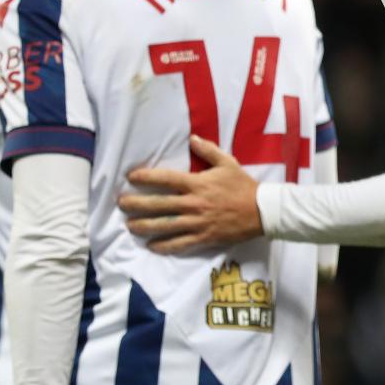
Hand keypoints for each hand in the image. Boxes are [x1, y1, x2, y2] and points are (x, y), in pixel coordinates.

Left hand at [119, 136, 262, 252]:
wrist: (262, 211)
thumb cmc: (243, 186)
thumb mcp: (228, 163)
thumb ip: (208, 150)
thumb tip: (191, 138)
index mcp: (198, 183)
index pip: (165, 179)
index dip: (146, 177)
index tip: (131, 177)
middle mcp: (194, 203)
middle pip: (158, 204)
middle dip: (136, 204)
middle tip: (121, 203)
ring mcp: (198, 222)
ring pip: (165, 225)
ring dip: (144, 226)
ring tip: (130, 225)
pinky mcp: (204, 237)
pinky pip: (180, 243)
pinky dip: (164, 245)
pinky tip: (151, 245)